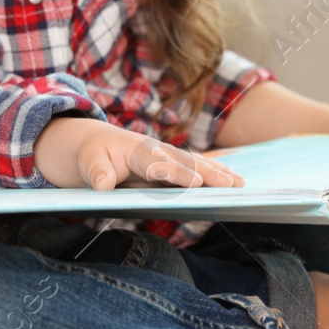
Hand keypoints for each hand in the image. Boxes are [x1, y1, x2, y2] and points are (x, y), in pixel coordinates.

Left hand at [33, 117, 242, 190]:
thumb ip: (96, 172)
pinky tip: (232, 181)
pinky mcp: (170, 165)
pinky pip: (195, 168)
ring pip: (196, 163)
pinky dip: (214, 173)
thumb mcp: (87, 163)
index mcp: (137, 150)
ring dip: (218, 172)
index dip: (178, 173)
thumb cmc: (92, 155)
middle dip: (210, 172)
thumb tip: (102, 185)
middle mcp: (157, 151)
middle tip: (233, 184)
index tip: (198, 182)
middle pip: (186, 162)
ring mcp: (166, 157)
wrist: (93, 143)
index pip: (160, 165)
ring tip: (241, 183)